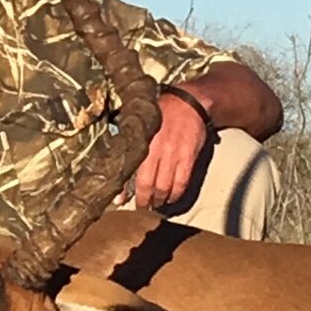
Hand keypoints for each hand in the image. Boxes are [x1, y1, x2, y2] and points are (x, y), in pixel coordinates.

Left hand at [132, 91, 208, 209]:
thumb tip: (121, 164)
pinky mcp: (188, 157)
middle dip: (145, 201)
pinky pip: (181, 182)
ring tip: (157, 205)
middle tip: (143, 208)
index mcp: (140, 141)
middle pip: (148, 185)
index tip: (122, 202)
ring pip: (165, 187)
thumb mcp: (141, 125)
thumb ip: (130, 146)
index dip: (125, 191)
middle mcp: (156, 150)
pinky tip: (172, 198)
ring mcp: (173, 154)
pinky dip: (176, 194)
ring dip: (160, 200)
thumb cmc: (161, 112)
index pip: (129, 172)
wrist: (188, 102)